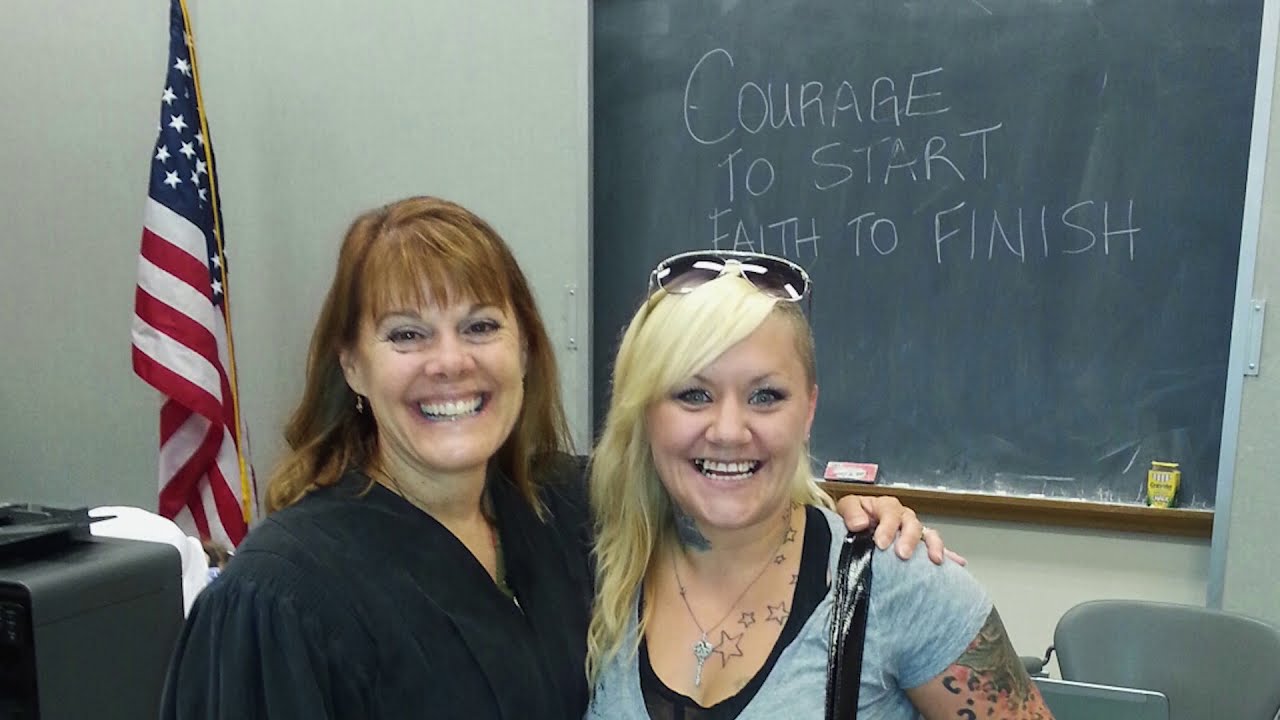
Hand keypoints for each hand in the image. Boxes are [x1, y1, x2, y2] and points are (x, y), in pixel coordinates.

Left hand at [833, 494, 966, 565]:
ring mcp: (913, 531)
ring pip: (928, 534)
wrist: (857, 526)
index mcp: (886, 506)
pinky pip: (936, 548)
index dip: (887, 527)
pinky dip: (948, 555)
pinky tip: (957, 563)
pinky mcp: (919, 545)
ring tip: (935, 560)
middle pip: (912, 524)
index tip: (881, 543)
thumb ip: (851, 512)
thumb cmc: (854, 516)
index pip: (890, 513)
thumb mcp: (848, 506)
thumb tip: (859, 524)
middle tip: (903, 554)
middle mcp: (903, 517)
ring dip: (933, 546)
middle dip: (909, 539)